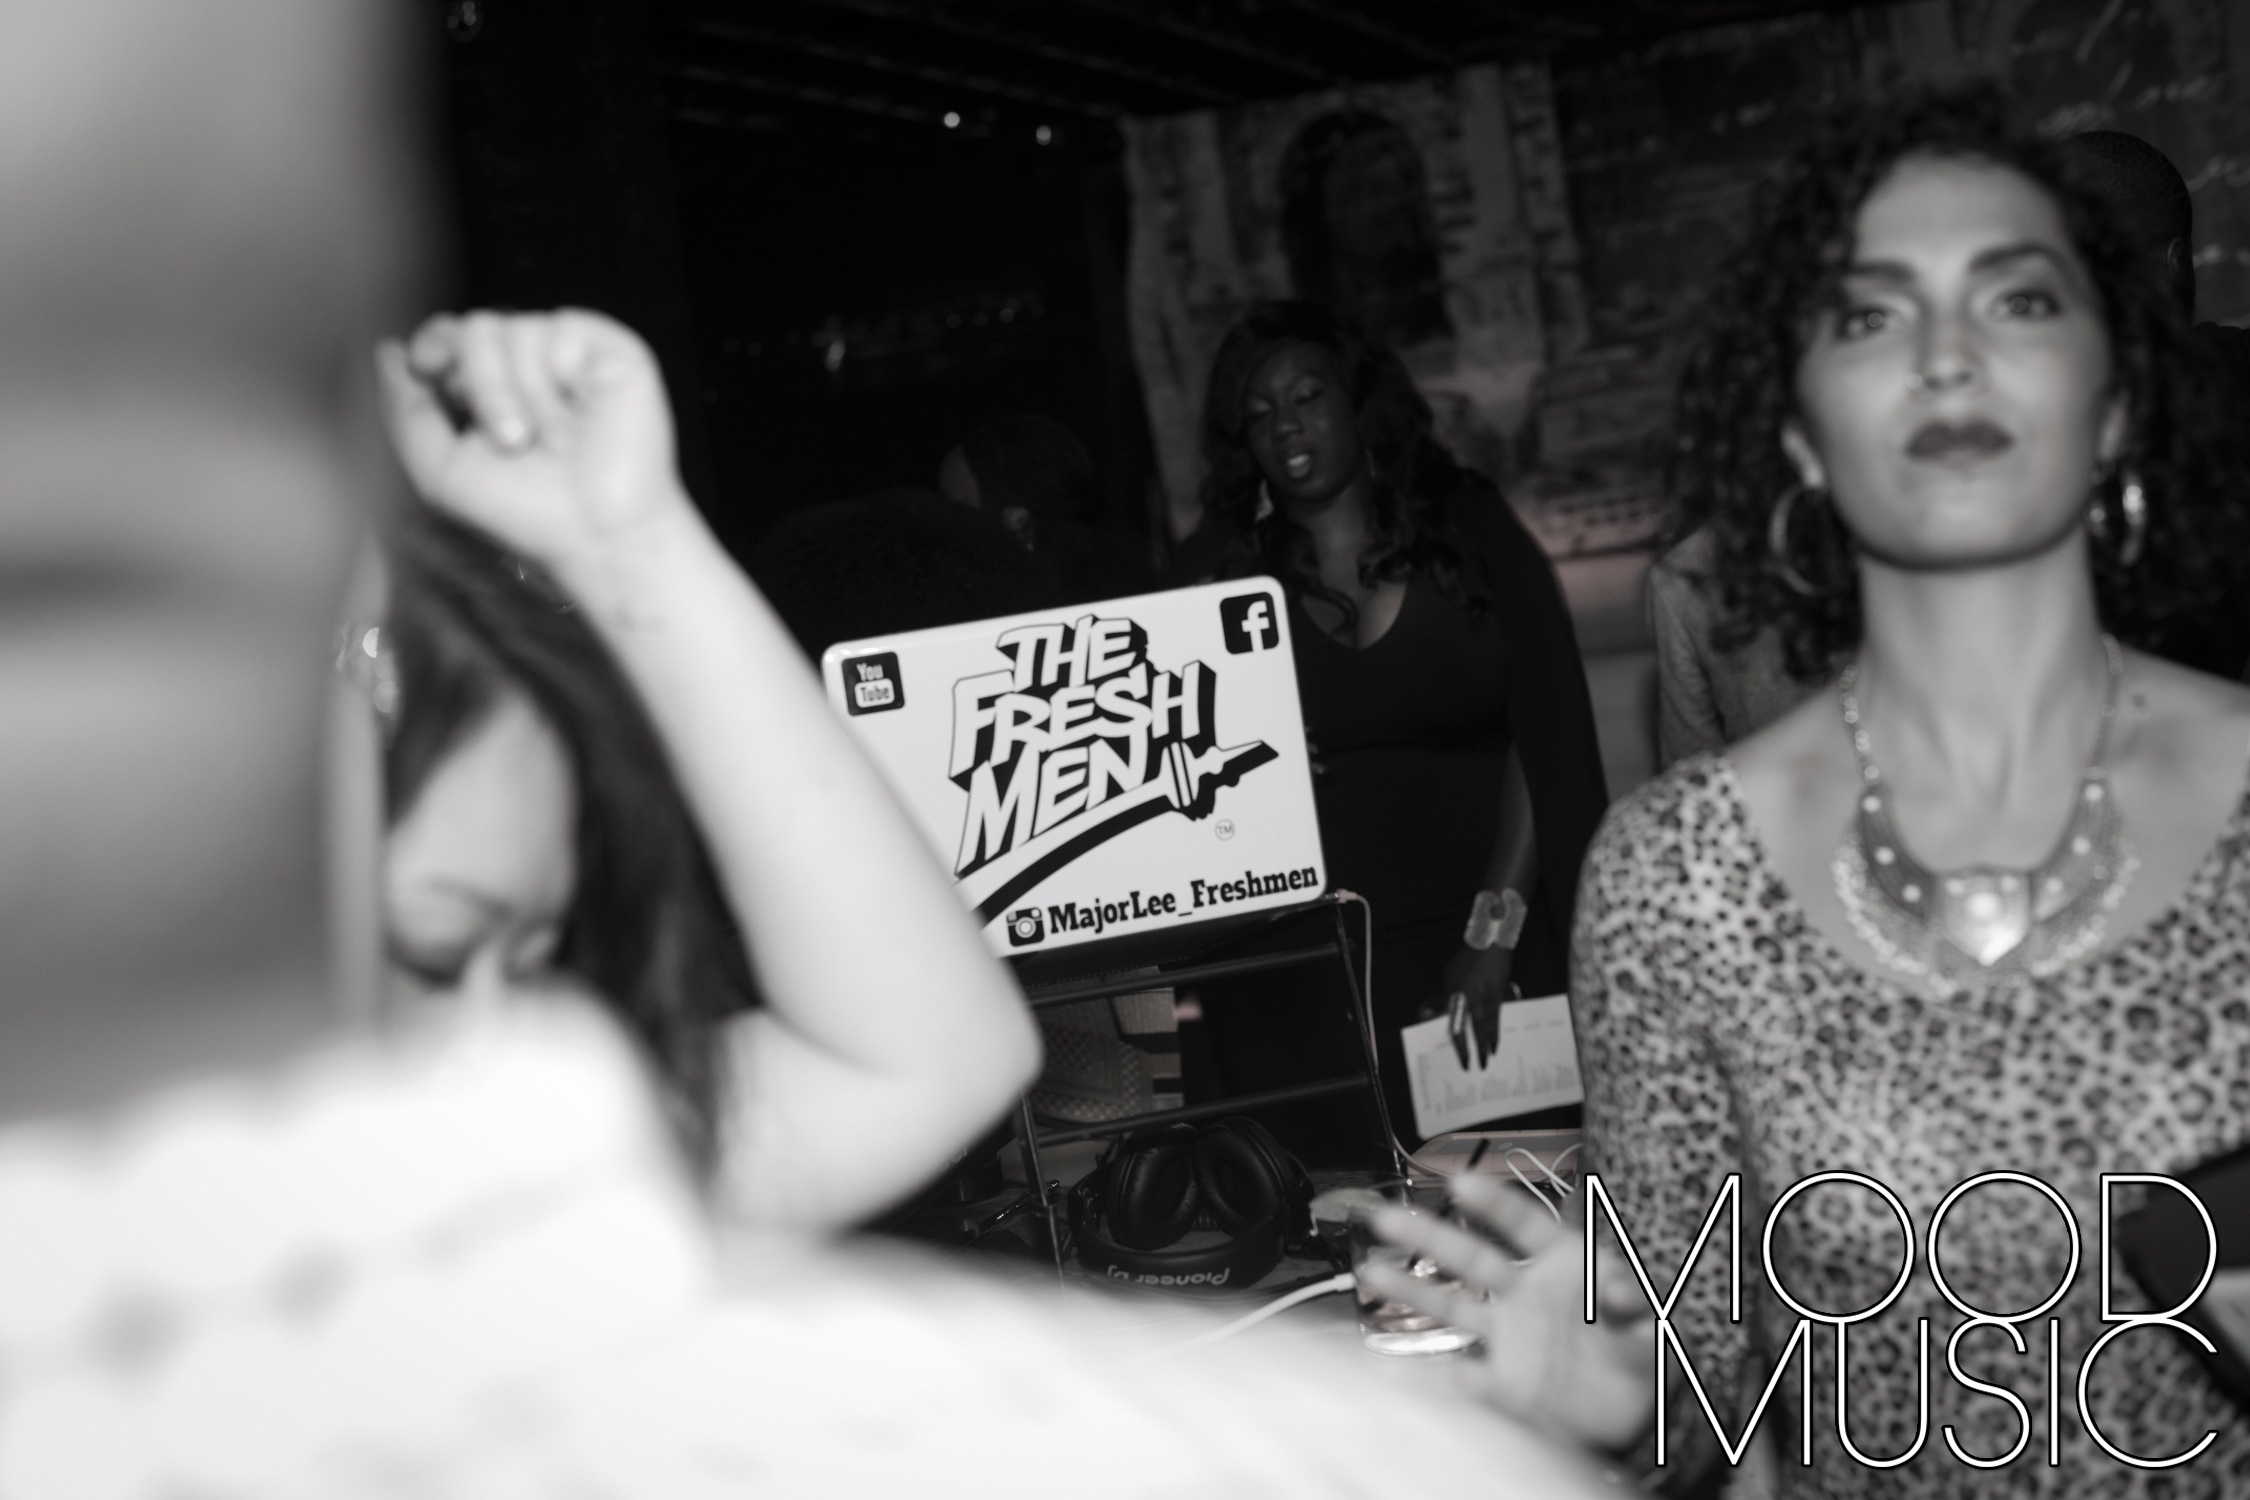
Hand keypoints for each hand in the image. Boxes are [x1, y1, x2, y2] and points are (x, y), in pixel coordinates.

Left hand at [376, 309, 691, 586]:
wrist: (596, 536)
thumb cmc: (527, 514)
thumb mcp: (440, 472)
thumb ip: (405, 412)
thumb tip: (386, 350)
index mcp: (489, 388)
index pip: (448, 336)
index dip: (433, 345)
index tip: (426, 370)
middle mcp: (528, 366)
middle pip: (475, 327)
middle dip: (480, 385)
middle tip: (511, 441)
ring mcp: (569, 355)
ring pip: (512, 326)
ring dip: (518, 392)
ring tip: (547, 438)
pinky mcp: (611, 349)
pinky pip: (560, 326)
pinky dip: (560, 374)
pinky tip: (579, 412)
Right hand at [1362, 1172, 1654, 1451]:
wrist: (1641, 1414)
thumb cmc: (1648, 1354)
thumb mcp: (1654, 1320)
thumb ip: (1635, 1299)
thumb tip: (1615, 1284)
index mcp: (1565, 1266)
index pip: (1523, 1226)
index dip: (1493, 1205)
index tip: (1461, 1184)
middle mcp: (1528, 1296)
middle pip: (1472, 1258)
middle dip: (1430, 1237)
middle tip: (1389, 1218)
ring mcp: (1511, 1337)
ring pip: (1454, 1306)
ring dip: (1412, 1291)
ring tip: (1371, 1272)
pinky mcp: (1506, 1383)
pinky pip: (1460, 1377)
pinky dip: (1425, 1378)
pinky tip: (1388, 1368)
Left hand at [1441, 943, 1511, 1067]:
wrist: (1489, 944)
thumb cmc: (1467, 960)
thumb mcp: (1449, 976)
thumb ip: (1445, 996)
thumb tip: (1436, 1012)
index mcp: (1452, 993)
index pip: (1451, 1022)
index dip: (1454, 1041)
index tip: (1455, 1054)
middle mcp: (1467, 997)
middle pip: (1467, 1028)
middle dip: (1469, 1049)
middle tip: (1472, 1066)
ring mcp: (1483, 996)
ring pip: (1483, 1026)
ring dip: (1485, 1045)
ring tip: (1486, 1060)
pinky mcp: (1497, 994)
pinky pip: (1496, 1017)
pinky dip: (1496, 1032)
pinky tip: (1496, 1044)